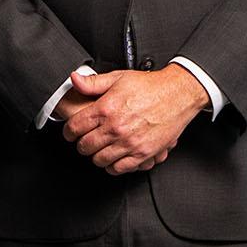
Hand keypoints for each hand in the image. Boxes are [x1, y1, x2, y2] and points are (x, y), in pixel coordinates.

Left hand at [61, 66, 207, 174]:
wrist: (177, 95)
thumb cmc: (150, 87)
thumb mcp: (118, 77)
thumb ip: (93, 82)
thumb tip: (75, 79)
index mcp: (107, 108)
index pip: (75, 127)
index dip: (69, 132)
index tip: (71, 132)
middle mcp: (116, 127)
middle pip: (85, 146)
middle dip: (81, 144)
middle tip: (85, 140)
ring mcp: (129, 142)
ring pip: (99, 160)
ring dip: (96, 155)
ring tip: (99, 149)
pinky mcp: (142, 153)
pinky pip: (118, 168)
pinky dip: (112, 166)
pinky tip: (113, 158)